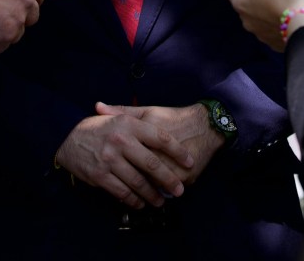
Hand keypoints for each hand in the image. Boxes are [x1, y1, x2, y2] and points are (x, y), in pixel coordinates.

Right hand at [53, 106, 194, 208]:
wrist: (66, 137)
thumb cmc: (98, 128)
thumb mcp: (117, 117)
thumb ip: (139, 120)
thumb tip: (167, 131)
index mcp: (129, 124)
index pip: (160, 138)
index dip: (178, 151)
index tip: (189, 161)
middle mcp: (121, 141)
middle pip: (152, 164)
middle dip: (169, 179)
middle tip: (179, 189)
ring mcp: (110, 159)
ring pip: (139, 182)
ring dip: (152, 195)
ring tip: (161, 201)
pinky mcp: (100, 175)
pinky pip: (123, 192)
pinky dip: (134, 200)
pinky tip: (141, 203)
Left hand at [94, 102, 221, 185]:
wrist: (205, 125)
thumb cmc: (173, 118)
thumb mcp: (147, 112)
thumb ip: (122, 112)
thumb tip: (98, 107)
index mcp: (145, 138)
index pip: (127, 158)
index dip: (117, 167)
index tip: (110, 171)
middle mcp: (159, 154)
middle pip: (140, 176)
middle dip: (132, 185)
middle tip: (122, 187)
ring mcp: (174, 168)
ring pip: (155, 186)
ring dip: (147, 192)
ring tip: (140, 196)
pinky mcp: (187, 176)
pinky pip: (171, 189)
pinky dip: (163, 192)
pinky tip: (158, 193)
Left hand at [226, 0, 303, 51]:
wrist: (301, 26)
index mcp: (240, 3)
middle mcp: (245, 20)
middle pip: (248, 3)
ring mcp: (258, 33)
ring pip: (263, 15)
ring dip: (271, 6)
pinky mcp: (272, 41)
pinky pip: (274, 26)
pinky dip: (280, 19)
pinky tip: (293, 12)